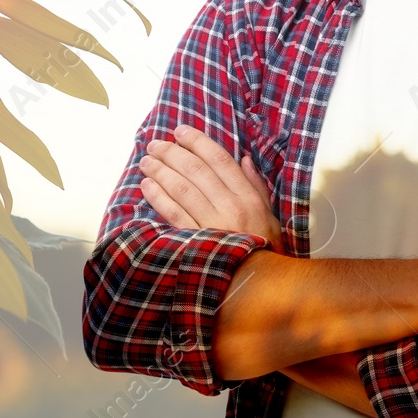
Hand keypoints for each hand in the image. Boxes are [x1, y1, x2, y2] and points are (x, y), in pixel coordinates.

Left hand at [138, 124, 283, 247]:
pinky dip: (158, 197)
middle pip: (196, 170)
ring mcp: (212, 224)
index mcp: (249, 198)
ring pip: (181, 188)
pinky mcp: (196, 242)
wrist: (259, 286)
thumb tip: (244, 159)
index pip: (219, 159)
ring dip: (160, 171)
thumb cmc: (264, 250)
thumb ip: (257, 186)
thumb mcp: (270, 216)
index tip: (180, 131)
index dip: (197, 142)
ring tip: (146, 161)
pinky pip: (173, 213)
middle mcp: (231, 207)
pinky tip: (147, 185)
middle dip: (172, 153)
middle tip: (155, 144)